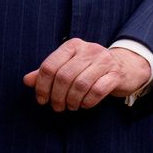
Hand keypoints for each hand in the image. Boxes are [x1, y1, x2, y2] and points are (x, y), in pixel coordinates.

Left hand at [23, 39, 152, 110]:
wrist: (126, 66)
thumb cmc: (91, 69)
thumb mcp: (69, 66)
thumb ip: (48, 73)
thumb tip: (27, 80)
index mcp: (73, 45)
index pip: (50, 66)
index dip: (42, 86)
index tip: (42, 100)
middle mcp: (89, 49)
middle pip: (64, 77)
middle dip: (57, 96)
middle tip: (57, 107)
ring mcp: (105, 61)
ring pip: (80, 84)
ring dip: (72, 101)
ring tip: (70, 106)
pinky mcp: (116, 74)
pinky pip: (97, 91)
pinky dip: (87, 102)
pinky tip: (84, 104)